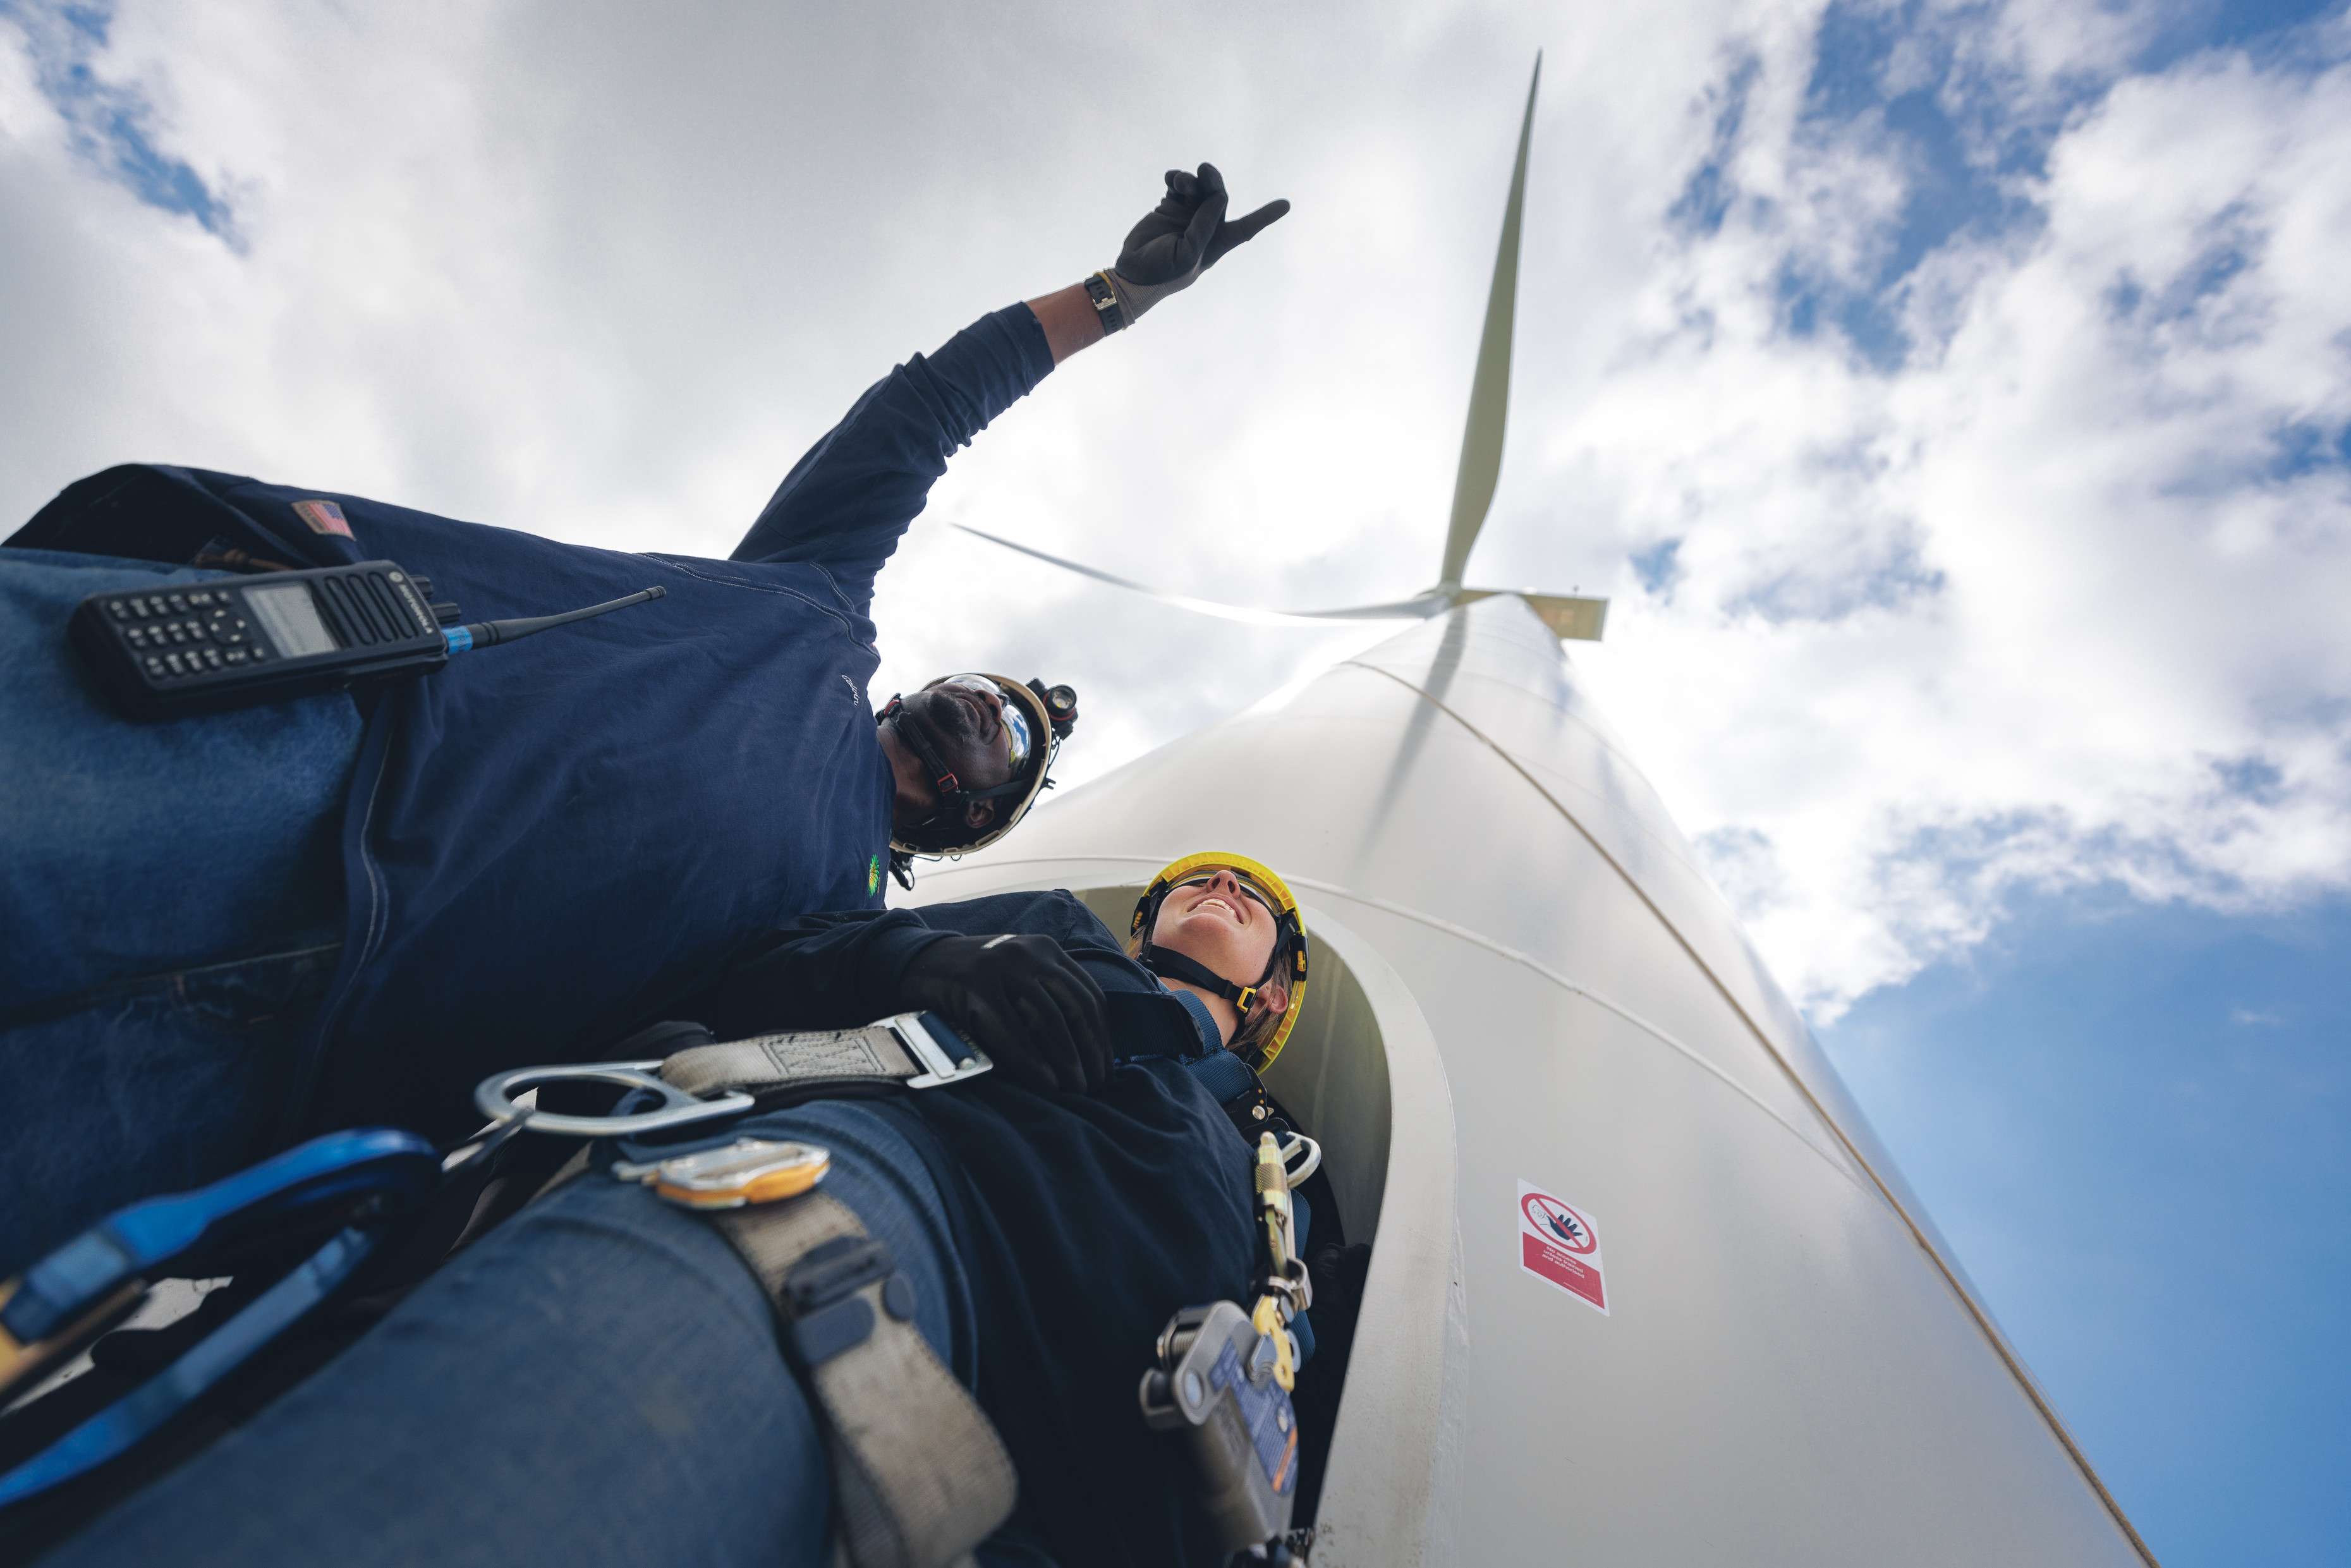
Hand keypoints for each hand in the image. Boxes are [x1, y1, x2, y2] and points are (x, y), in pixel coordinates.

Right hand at [897, 934, 1110, 1093]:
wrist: (920, 962)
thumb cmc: (976, 981)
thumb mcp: (1018, 977)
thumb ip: (1048, 998)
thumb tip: (1086, 1050)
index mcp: (1047, 950)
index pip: (1089, 995)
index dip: (1102, 1036)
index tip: (1107, 1068)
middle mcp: (1030, 954)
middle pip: (1076, 1007)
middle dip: (1091, 1051)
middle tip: (1096, 1086)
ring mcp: (1003, 968)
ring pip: (1050, 1019)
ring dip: (1068, 1059)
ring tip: (1076, 1089)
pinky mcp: (977, 987)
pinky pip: (1013, 1030)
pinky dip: (1034, 1060)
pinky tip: (1047, 1083)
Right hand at [1103, 163, 1288, 324]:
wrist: (1131, 272)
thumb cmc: (1163, 271)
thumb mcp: (1188, 254)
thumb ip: (1204, 226)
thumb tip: (1219, 197)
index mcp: (1216, 243)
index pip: (1246, 228)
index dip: (1265, 216)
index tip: (1285, 205)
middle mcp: (1205, 227)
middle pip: (1218, 197)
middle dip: (1213, 182)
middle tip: (1204, 170)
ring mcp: (1187, 215)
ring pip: (1198, 189)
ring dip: (1191, 180)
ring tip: (1178, 181)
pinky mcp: (1169, 207)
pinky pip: (1178, 186)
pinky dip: (1176, 178)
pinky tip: (1169, 178)